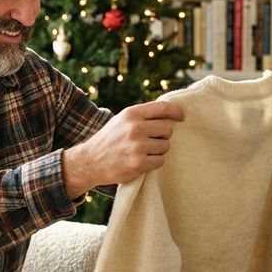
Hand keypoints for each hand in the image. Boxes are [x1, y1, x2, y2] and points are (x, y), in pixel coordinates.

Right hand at [62, 100, 185, 197]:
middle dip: (164, 134)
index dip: (176, 112)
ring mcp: (137, 146)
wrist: (90, 161)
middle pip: (168, 128)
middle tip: (152, 139)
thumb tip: (171, 112)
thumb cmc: (110, 139)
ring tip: (144, 151)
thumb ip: (143, 115)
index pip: (163, 108)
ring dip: (159, 150)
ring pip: (166, 146)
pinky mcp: (138, 164)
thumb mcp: (122, 120)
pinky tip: (142, 160)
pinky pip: (160, 161)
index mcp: (132, 114)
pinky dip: (155, 162)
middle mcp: (135, 128)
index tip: (182, 117)